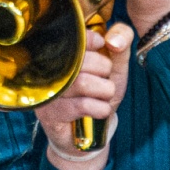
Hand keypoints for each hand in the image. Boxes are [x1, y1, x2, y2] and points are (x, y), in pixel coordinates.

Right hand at [35, 23, 132, 169]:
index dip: (94, 41)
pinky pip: (81, 106)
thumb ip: (121, 41)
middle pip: (80, 59)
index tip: (102, 48)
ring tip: (104, 96)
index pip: (74, 36)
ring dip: (104, 91)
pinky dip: (100, 108)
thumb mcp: (116, 65)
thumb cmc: (100, 94)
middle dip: (104, 70)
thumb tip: (112, 39)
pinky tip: (100, 110)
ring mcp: (47, 91)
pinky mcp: (49, 113)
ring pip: (82, 83)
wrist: (89, 133)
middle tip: (106, 80)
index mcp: (62, 52)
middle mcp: (48, 69)